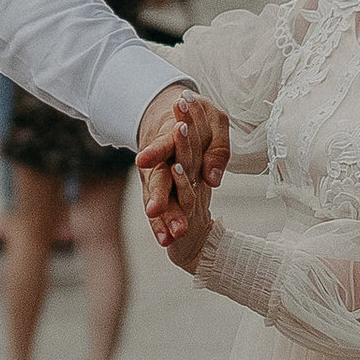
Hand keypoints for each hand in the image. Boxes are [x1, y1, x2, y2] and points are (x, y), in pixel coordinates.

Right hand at [135, 87, 226, 252]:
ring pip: (160, 200)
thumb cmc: (199, 121)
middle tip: (154, 209)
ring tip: (166, 233)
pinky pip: (162, 211)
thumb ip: (216, 149)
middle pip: (158, 178)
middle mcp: (162, 162)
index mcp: (171, 139)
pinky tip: (165, 240)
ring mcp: (161, 180)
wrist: (179, 119)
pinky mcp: (164, 194)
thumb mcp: (215, 123)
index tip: (142, 160)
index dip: (153, 152)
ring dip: (162, 216)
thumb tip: (212, 180)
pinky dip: (162, 225)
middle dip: (157, 194)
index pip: (162, 145)